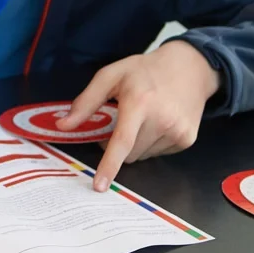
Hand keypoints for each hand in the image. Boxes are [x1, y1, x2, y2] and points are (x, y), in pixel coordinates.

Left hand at [60, 41, 220, 191]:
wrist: (189, 67)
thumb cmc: (144, 70)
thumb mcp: (111, 75)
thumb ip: (86, 102)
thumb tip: (63, 125)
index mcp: (140, 103)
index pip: (122, 141)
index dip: (109, 165)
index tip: (99, 185)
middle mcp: (162, 120)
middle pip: (129, 154)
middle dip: (118, 146)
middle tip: (119, 123)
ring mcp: (177, 132)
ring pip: (142, 156)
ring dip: (135, 145)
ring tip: (143, 119)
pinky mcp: (187, 140)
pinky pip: (158, 153)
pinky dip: (151, 144)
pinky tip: (157, 123)